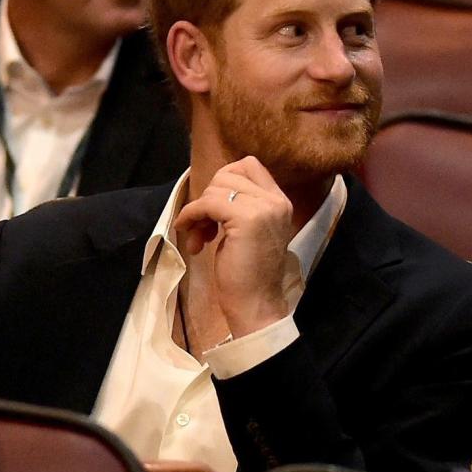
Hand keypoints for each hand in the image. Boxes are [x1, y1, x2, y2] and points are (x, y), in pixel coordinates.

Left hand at [172, 156, 293, 336]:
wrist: (256, 305)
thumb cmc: (247, 274)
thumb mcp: (246, 231)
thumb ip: (238, 207)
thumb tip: (210, 191)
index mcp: (279, 202)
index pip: (249, 166)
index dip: (223, 180)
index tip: (212, 207)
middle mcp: (276, 200)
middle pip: (228, 173)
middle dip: (207, 197)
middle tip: (202, 227)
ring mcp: (264, 208)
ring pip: (216, 187)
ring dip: (198, 211)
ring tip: (198, 238)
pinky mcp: (247, 218)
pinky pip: (208, 203)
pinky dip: (192, 215)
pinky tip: (192, 237)